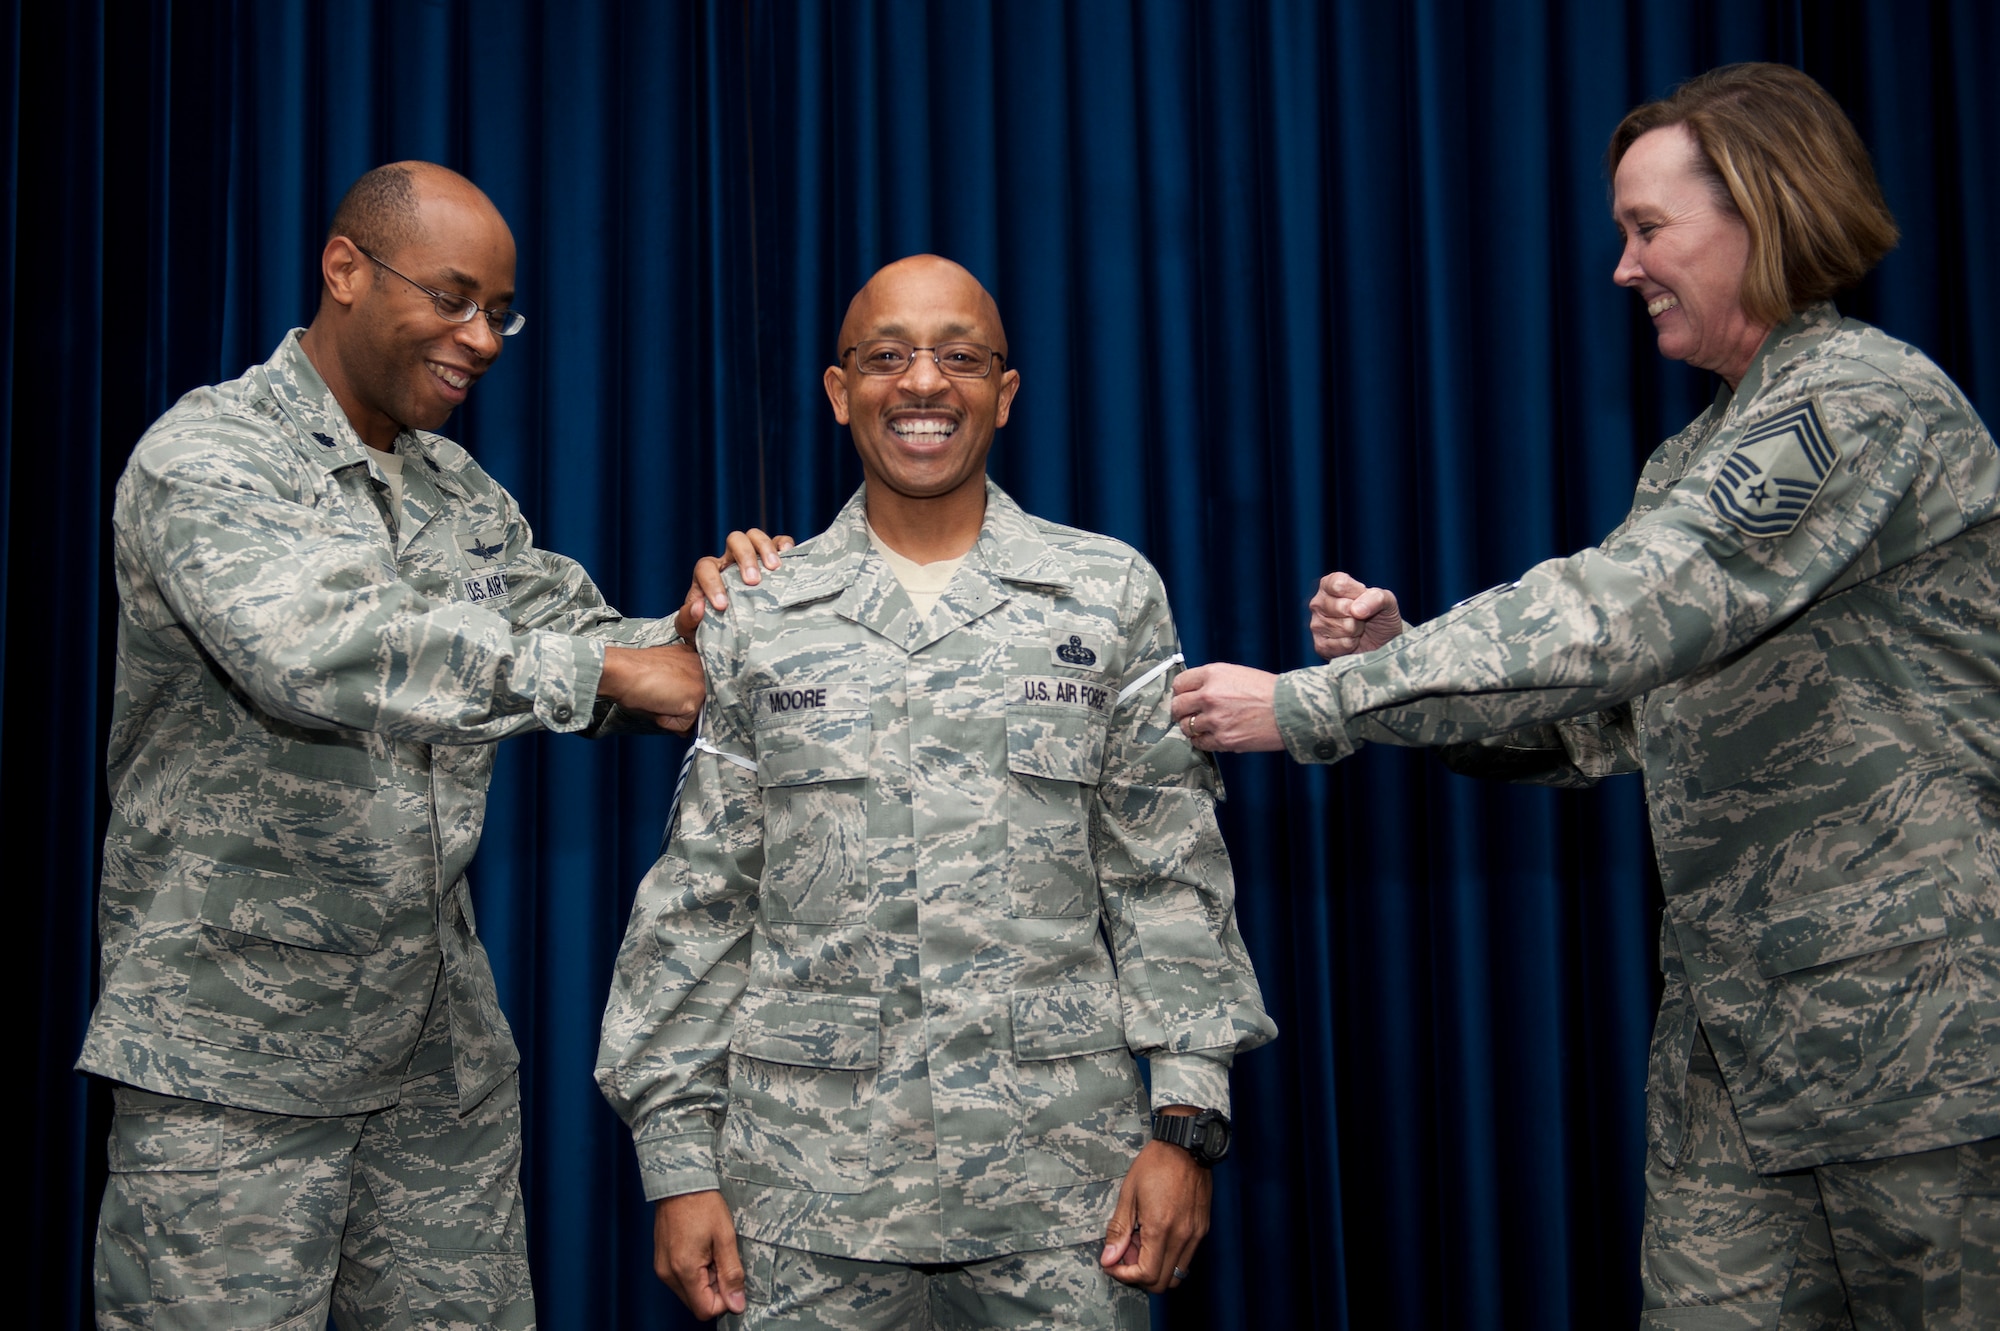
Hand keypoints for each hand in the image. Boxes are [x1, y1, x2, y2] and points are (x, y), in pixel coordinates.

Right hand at [598, 642, 704, 731]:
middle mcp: (699, 664)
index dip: (678, 699)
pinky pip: (684, 724)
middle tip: (657, 698)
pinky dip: (667, 722)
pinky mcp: (696, 695)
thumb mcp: (660, 678)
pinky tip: (656, 704)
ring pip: (691, 714)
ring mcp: (701, 680)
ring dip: (672, 715)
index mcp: (689, 656)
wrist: (621, 671)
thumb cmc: (631, 672)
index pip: (694, 687)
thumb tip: (682, 721)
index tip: (665, 696)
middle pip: (696, 702)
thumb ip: (676, 693)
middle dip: (679, 708)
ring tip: (655, 698)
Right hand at [654, 1191, 747, 1319]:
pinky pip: (681, 1279)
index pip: (705, 1310)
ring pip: (689, 1292)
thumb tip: (737, 1304)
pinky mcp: (660, 1261)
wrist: (680, 1182)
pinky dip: (694, 1271)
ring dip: (704, 1279)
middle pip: (696, 1303)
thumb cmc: (703, 1205)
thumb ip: (731, 1274)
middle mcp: (668, 1274)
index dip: (724, 1300)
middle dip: (714, 1287)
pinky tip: (700, 1248)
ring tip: (709, 1250)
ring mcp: (661, 1268)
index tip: (730, 1276)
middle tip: (719, 1258)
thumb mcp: (725, 1238)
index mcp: (684, 1270)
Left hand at [674, 529, 794, 638]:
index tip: (722, 605)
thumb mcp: (693, 630)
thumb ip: (688, 620)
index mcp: (708, 575)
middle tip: (753, 581)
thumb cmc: (711, 630)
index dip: (712, 583)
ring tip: (774, 568)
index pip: (706, 567)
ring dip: (765, 548)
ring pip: (754, 537)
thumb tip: (699, 607)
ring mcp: (752, 558)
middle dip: (744, 557)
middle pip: (734, 541)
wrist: (732, 637)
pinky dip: (784, 543)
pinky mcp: (772, 560)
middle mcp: (729, 561)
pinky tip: (789, 553)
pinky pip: (779, 542)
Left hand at [1099, 1120, 1211, 1292]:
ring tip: (1141, 1243)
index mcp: (1161, 1228)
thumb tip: (1109, 1258)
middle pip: (1162, 1282)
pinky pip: (1186, 1257)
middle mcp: (1182, 1236)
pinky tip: (1157, 1235)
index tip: (1113, 1263)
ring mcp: (1195, 1234)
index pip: (1146, 1274)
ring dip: (1156, 1267)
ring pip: (1176, 1274)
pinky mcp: (1202, 1229)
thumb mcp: (1129, 1194)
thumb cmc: (1155, 1164)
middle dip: (1139, 1275)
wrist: (1186, 1146)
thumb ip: (1119, 1230)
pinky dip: (1169, 1256)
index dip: (1125, 1275)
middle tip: (1126, 1253)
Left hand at [1169, 664, 1283, 751]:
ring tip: (1204, 727)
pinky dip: (1202, 741)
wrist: (1291, 710)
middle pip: (1178, 706)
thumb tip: (1194, 692)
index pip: (1180, 683)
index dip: (1181, 692)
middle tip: (1187, 714)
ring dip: (1192, 728)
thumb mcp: (1237, 674)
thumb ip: (1213, 681)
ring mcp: (1214, 719)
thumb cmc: (1269, 691)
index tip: (1184, 697)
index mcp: (1213, 674)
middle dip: (1181, 711)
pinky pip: (1200, 743)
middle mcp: (1210, 695)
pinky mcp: (1223, 739)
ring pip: (1186, 727)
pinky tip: (1212, 736)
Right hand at [1309, 571, 1402, 659]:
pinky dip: (1353, 644)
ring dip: (1357, 630)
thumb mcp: (1386, 600)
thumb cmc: (1381, 616)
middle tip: (1362, 617)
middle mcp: (1318, 603)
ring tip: (1357, 629)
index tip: (1364, 598)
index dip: (1358, 593)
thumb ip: (1376, 597)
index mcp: (1329, 584)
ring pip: (1344, 627)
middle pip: (1342, 607)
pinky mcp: (1320, 645)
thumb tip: (1356, 610)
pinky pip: (1341, 644)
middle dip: (1359, 615)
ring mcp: (1316, 625)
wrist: (1382, 643)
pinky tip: (1352, 642)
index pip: (1340, 584)